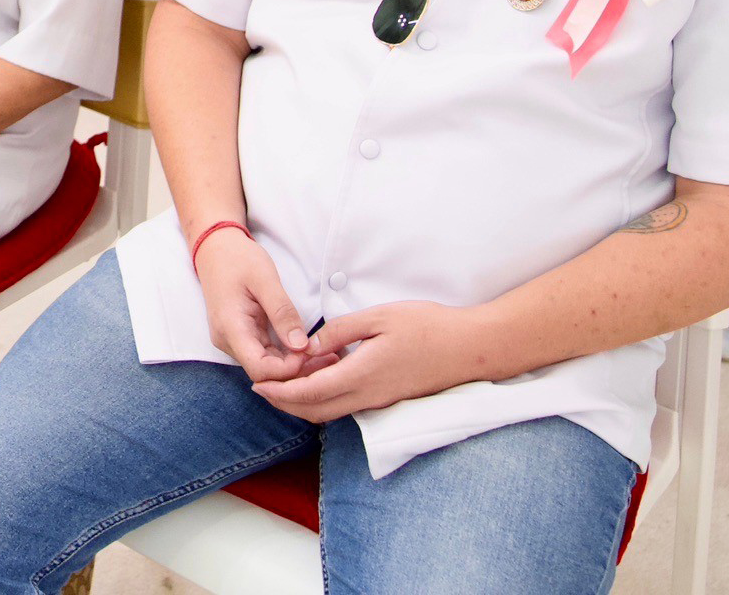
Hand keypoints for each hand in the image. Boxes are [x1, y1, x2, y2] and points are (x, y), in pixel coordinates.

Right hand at [194, 227, 315, 383]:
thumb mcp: (264, 279)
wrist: (215, 249)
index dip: (289, 368)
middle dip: (297, 370)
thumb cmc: (237, 259)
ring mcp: (232, 341)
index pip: (260, 369)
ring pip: (266, 368)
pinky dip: (286, 357)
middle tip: (330, 356)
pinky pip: (265, 356)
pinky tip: (307, 349)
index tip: (313, 351)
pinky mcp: (241, 338)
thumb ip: (282, 312)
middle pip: (265, 374)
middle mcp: (228, 341)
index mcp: (230, 328)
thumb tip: (301, 345)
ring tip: (323, 353)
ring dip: (294, 365)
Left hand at [251, 301, 489, 421]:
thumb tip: (309, 345)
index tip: (257, 386)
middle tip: (262, 387)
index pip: (310, 394)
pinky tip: (322, 372)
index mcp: (362, 375)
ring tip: (285, 379)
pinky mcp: (389, 398)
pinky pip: (348, 404)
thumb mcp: (378, 317)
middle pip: (315, 411)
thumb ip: (340, 332)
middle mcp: (368, 396)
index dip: (280, 393)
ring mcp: (380, 401)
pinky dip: (326, 396)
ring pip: (331, 411)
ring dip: (304, 401)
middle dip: (284, 403)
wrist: (471, 348)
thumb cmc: (427, 326)